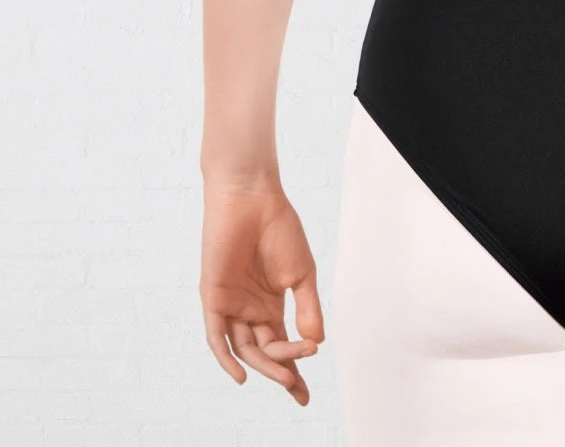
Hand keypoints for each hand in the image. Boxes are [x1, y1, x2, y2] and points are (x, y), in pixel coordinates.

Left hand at [199, 180, 324, 404]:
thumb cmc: (280, 229)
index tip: (305, 398)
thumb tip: (316, 343)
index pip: (283, 345)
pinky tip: (242, 377)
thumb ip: (307, 308)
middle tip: (298, 385)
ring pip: (246, 348)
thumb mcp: (301, 274)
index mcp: (272, 304)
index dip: (294, 370)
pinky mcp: (214, 298)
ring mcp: (232, 305)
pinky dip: (226, 358)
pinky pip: (217, 337)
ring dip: (266, 364)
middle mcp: (250, 310)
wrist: (254, 199)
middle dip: (283, 370)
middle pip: (266, 352)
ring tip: (287, 373)